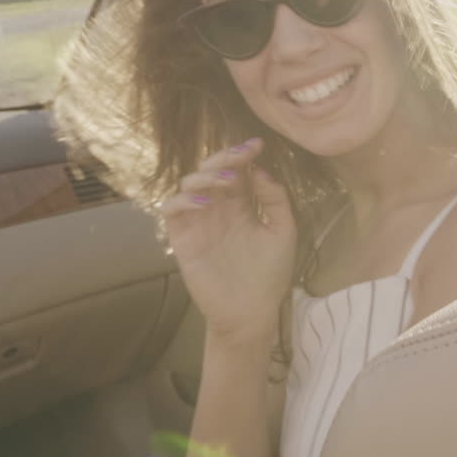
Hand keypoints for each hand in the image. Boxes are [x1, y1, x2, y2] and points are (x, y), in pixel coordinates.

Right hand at [159, 137, 296, 347]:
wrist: (251, 312)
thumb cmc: (270, 274)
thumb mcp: (283, 232)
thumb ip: (275, 200)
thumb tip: (260, 170)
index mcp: (241, 205)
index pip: (237, 170)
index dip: (244, 154)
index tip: (258, 144)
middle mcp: (218, 209)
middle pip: (211, 171)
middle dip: (225, 157)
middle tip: (242, 155)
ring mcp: (199, 222)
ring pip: (189, 184)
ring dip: (205, 176)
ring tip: (227, 180)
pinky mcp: (183, 239)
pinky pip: (172, 210)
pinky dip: (184, 201)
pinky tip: (206, 204)